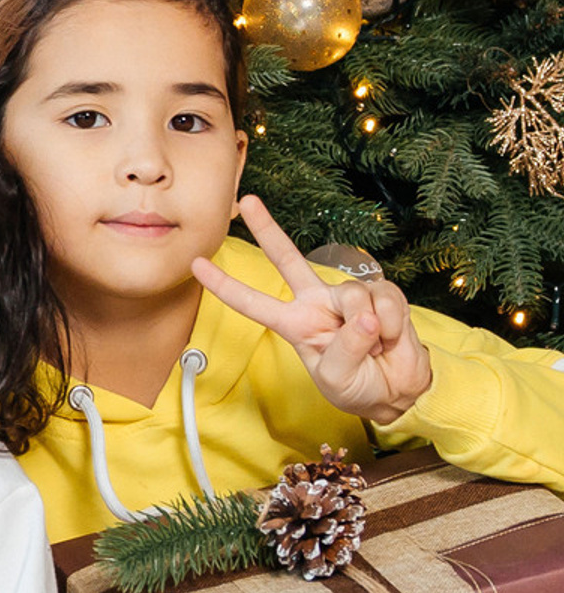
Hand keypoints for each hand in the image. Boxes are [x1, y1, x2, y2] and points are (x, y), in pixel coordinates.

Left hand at [195, 196, 434, 427]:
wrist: (398, 391)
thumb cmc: (358, 386)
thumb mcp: (338, 379)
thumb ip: (345, 349)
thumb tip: (363, 316)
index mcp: (294, 323)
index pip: (252, 302)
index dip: (224, 285)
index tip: (195, 264)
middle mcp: (316, 302)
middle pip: (287, 258)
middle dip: (267, 228)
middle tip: (246, 201)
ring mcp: (349, 296)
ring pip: (351, 295)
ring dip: (369, 329)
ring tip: (374, 348)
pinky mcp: (384, 294)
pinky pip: (385, 300)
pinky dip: (393, 325)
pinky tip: (390, 339)